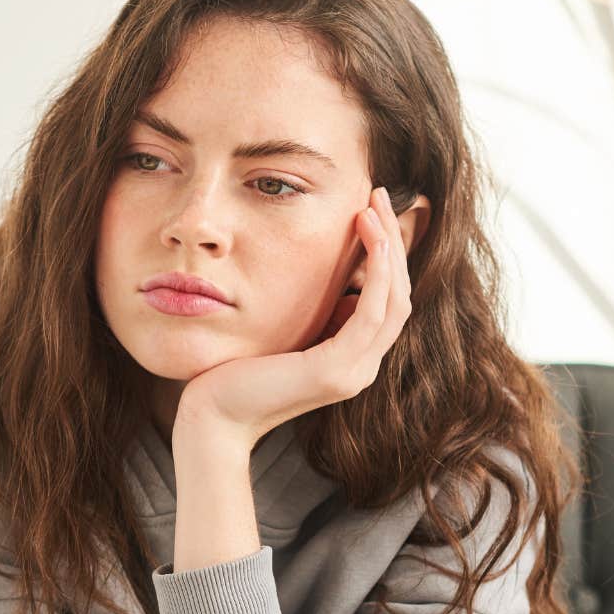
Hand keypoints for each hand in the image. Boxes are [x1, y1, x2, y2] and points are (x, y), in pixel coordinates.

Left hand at [176, 185, 410, 444]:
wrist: (213, 418)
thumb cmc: (236, 373)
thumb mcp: (285, 332)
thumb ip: (315, 313)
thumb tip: (334, 278)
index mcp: (353, 359)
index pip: (389, 300)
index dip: (389, 253)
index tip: (373, 209)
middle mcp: (362, 368)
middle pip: (400, 295)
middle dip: (395, 241)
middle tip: (381, 194)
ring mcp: (354, 372)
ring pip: (394, 300)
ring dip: (389, 248)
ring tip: (373, 205)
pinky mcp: (335, 370)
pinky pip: (371, 313)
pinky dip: (378, 273)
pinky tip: (371, 238)